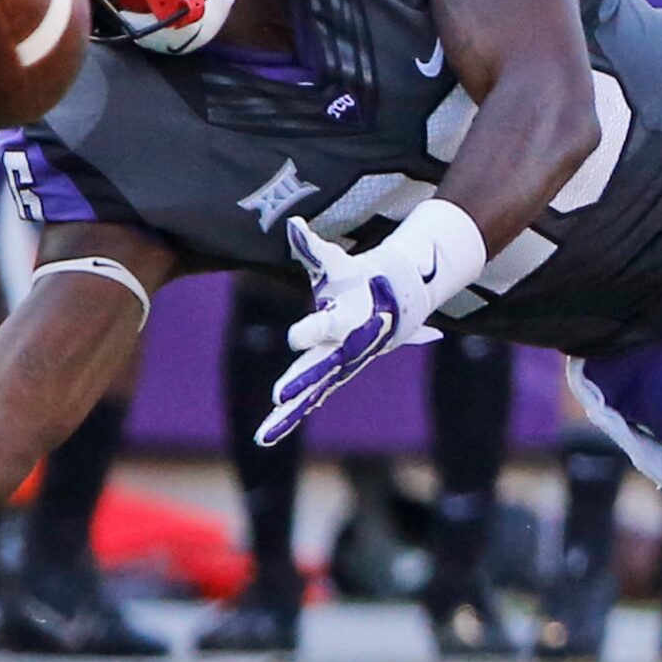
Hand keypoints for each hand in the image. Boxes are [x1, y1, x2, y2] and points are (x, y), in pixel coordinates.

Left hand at [256, 215, 451, 445]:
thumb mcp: (337, 264)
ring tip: (264, 435)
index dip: (312, 330)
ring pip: (312, 393)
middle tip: (278, 398)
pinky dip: (290, 417)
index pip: (328, 327)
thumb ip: (312, 248)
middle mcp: (343, 348)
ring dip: (289, 415)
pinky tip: (269, 434)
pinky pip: (309, 398)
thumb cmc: (360, 279)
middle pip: (320, 369)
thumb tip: (294, 226)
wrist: (396, 305)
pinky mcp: (331, 376)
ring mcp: (338, 366)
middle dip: (300, 383)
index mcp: (345, 320)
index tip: (295, 337)